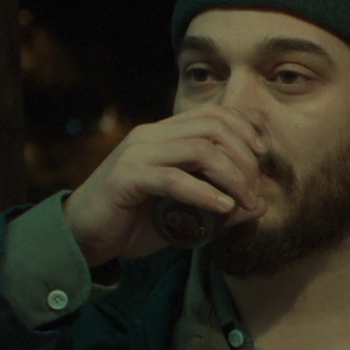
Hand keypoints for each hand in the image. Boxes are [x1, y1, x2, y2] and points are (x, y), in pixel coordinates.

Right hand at [62, 106, 269, 267]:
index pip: (214, 114)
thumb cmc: (136, 221)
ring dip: (232, 176)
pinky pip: (174, 178)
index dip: (245, 130)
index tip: (264, 158)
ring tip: (244, 202)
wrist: (84, 235)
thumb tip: (261, 206)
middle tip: (256, 192)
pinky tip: (223, 208)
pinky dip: (204, 193)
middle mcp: (151, 136)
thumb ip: (221, 204)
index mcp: (164, 134)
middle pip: (214, 128)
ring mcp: (137, 154)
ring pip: (200, 149)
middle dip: (245, 159)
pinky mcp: (126, 178)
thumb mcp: (187, 211)